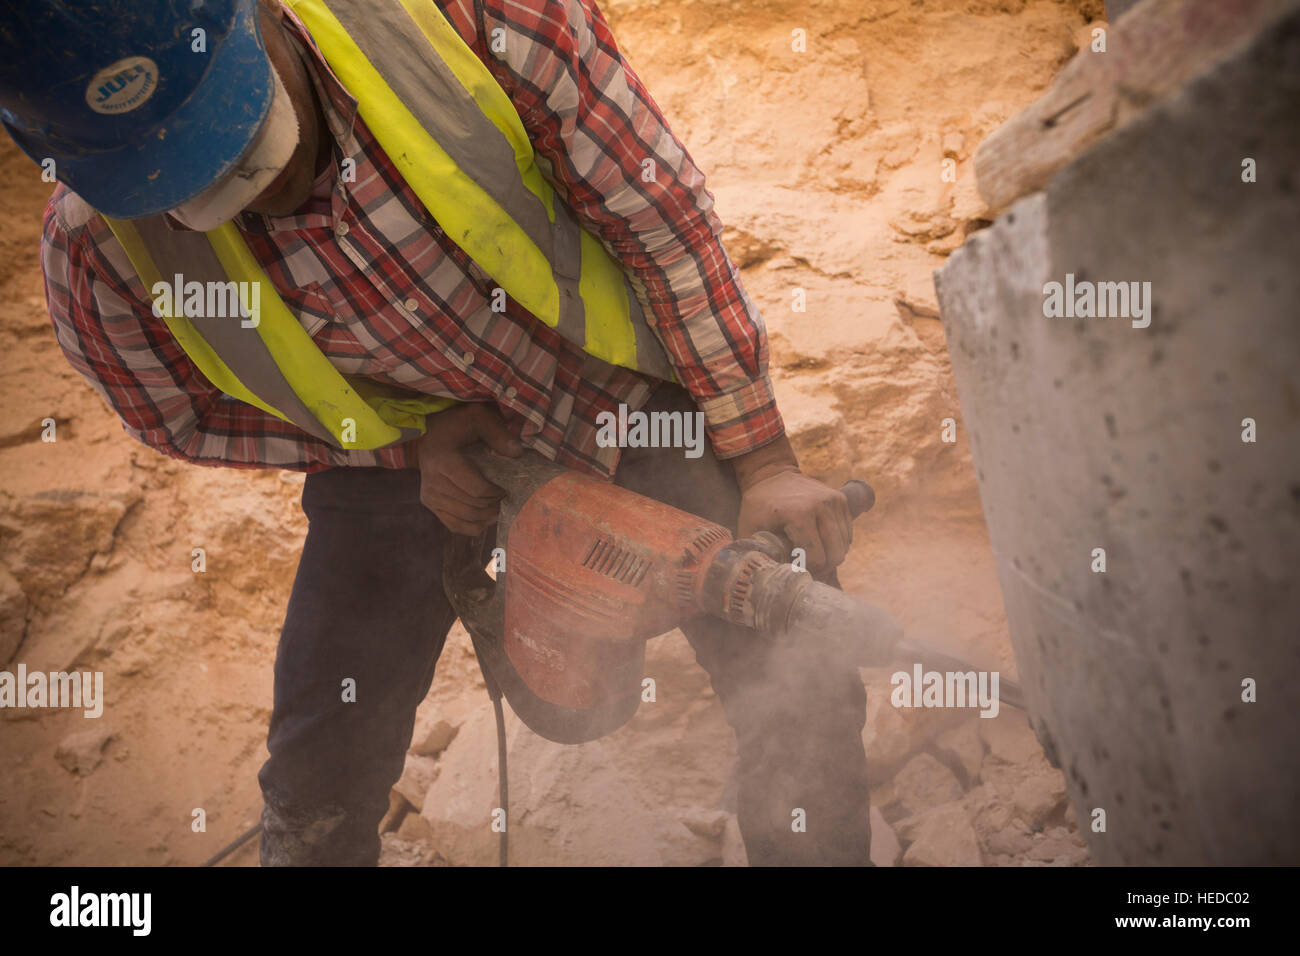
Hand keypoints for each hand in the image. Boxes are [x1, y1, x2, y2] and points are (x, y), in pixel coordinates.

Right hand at [411, 404, 523, 535]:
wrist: (430, 432)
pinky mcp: (429, 503)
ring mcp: (429, 495)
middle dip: (494, 505)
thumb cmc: (456, 424)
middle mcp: (432, 481)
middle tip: (506, 497)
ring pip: (466, 518)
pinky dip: (473, 526)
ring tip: (499, 506)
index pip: (476, 490)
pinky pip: (454, 525)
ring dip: (487, 516)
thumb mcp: (478, 417)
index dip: (496, 493)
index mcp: (443, 460)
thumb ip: (498, 434)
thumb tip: (517, 453)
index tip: (507, 487)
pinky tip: (486, 516)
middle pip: (473, 506)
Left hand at [732, 434, 851, 574]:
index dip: (806, 569)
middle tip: (806, 565)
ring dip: (830, 555)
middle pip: (834, 553)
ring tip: (812, 553)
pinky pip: (847, 533)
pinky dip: (836, 543)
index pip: (816, 557)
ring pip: (844, 545)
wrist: (771, 475)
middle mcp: (821, 505)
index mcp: (798, 514)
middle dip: (822, 566)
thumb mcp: (750, 529)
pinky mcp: (840, 499)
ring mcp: (833, 500)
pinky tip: (821, 542)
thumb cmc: (758, 506)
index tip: (794, 567)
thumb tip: (769, 578)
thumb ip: (759, 554)